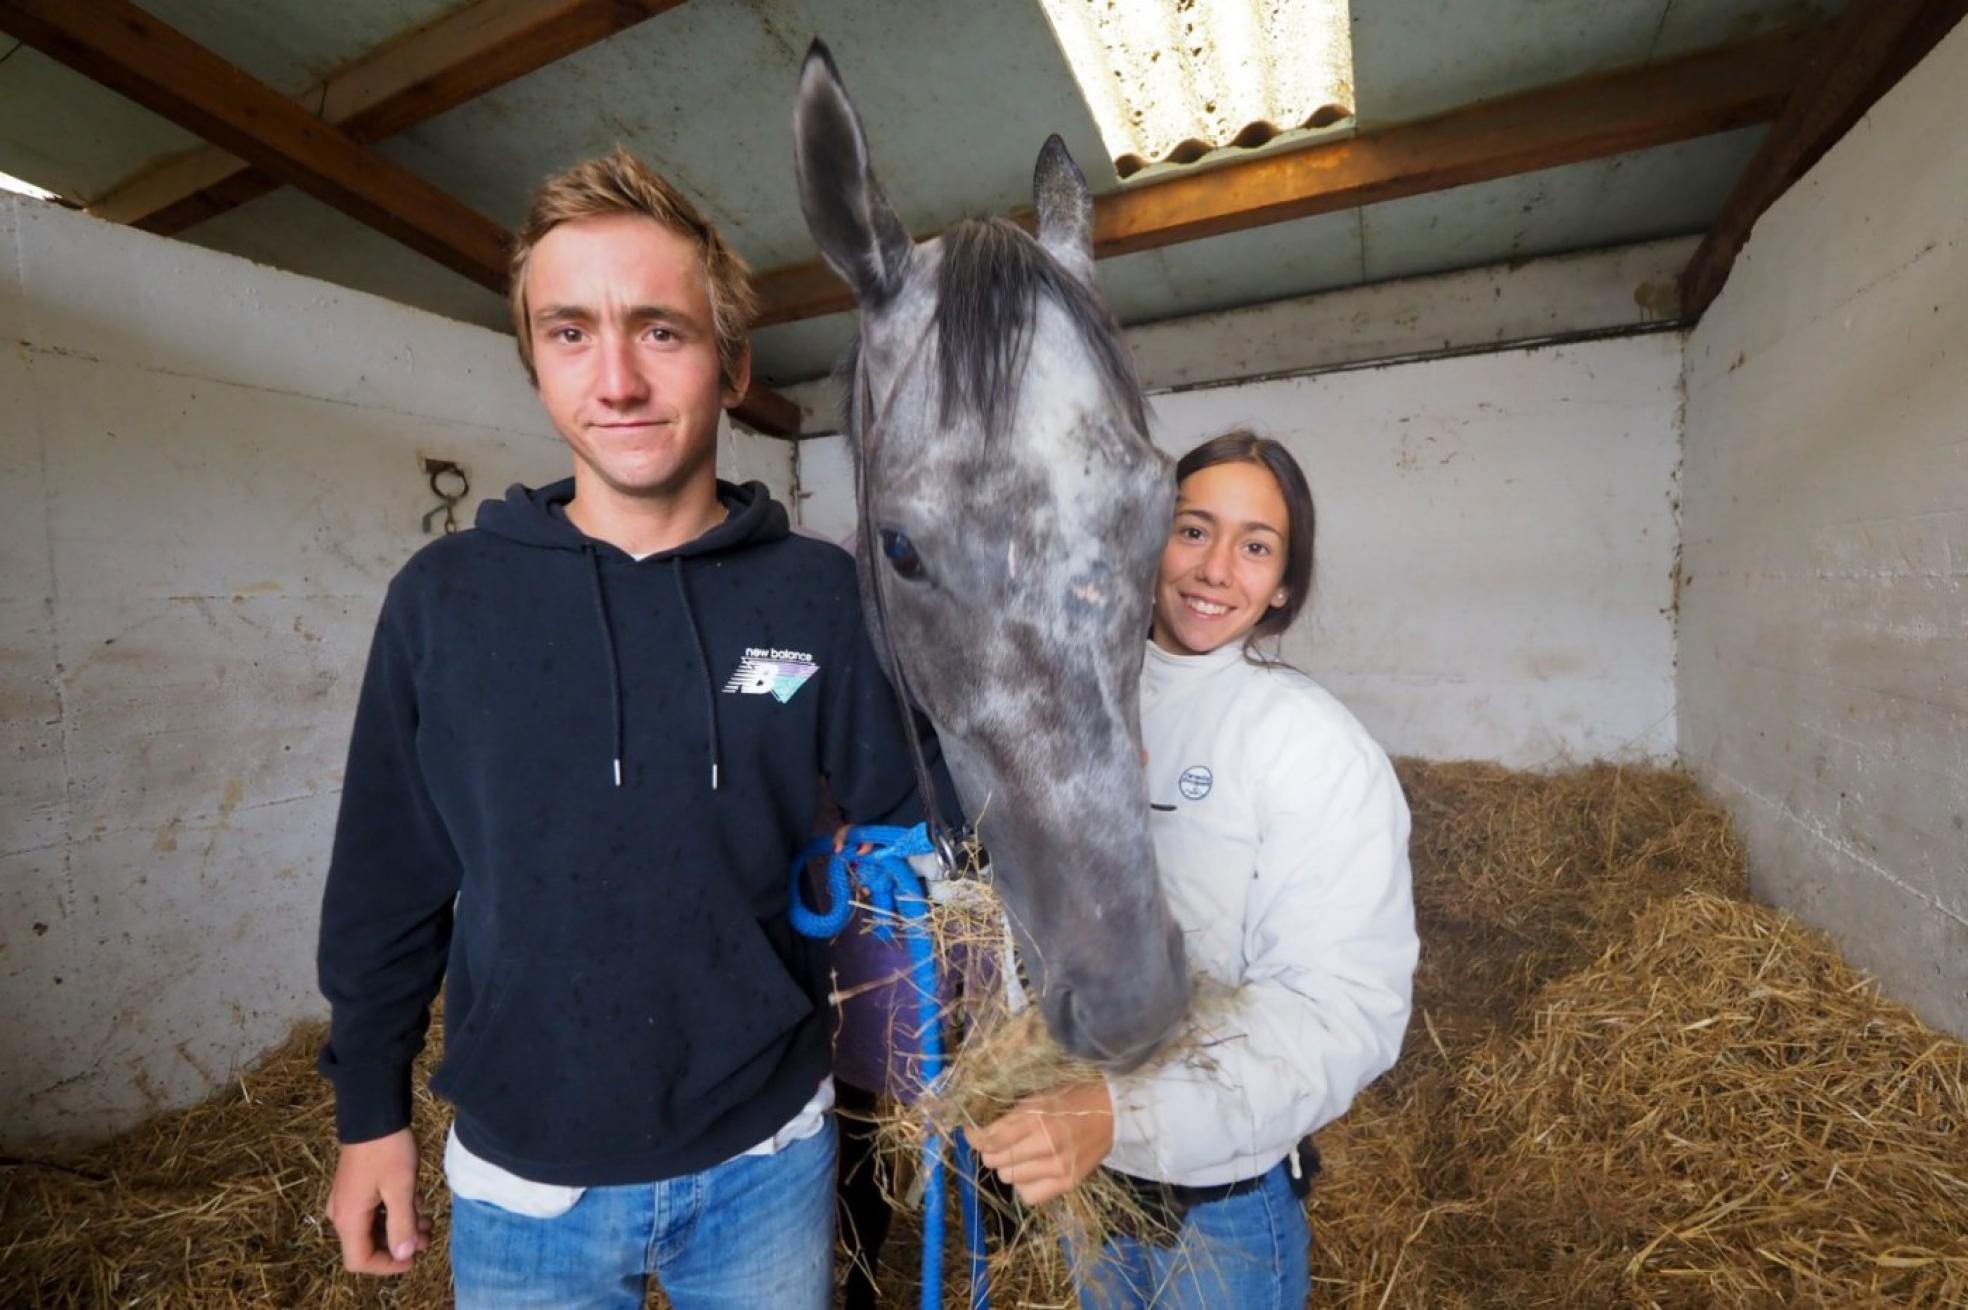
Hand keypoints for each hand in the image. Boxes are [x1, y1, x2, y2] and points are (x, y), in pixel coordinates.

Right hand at [326, 1128, 430, 1274]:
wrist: (373, 1113)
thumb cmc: (388, 1150)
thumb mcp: (401, 1189)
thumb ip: (402, 1225)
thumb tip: (405, 1255)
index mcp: (348, 1218)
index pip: (360, 1260)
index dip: (388, 1265)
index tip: (414, 1258)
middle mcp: (341, 1213)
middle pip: (366, 1245)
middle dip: (399, 1244)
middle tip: (427, 1235)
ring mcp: (345, 1199)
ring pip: (372, 1227)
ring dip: (399, 1228)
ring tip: (427, 1220)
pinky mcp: (354, 1187)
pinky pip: (371, 1211)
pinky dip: (392, 1213)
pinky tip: (415, 1203)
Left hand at [965, 1081, 1114, 1205]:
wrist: (1110, 1115)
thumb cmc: (1070, 1102)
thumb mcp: (1036, 1100)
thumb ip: (1007, 1119)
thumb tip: (976, 1135)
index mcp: (1036, 1119)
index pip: (991, 1139)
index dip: (975, 1137)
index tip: (971, 1133)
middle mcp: (1045, 1146)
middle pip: (996, 1162)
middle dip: (994, 1152)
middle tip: (1004, 1143)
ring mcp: (1057, 1168)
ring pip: (1010, 1179)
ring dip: (1011, 1168)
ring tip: (1024, 1155)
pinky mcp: (1066, 1185)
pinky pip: (1028, 1196)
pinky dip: (1026, 1185)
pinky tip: (1034, 1172)